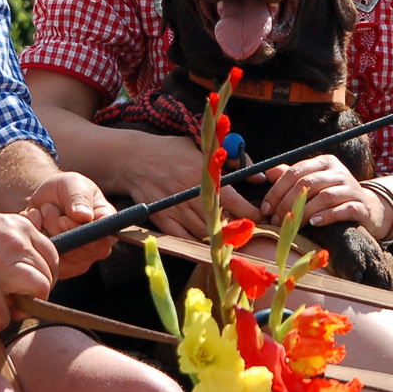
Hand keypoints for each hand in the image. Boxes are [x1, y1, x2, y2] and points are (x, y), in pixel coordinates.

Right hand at [0, 202, 57, 330]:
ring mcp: (0, 267)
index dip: (44, 276)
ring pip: (39, 292)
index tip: (29, 287)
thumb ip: (14, 243)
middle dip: (36, 296)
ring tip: (6, 309)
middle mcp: (16, 244)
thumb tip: (29, 271)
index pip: (52, 258)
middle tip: (16, 302)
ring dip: (24, 308)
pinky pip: (3, 317)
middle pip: (47, 278)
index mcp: (21, 228)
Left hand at [22, 171, 117, 278]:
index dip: (84, 227)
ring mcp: (77, 261)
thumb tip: (84, 216)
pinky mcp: (58, 268)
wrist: (41, 201)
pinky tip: (35, 226)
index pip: (103, 237)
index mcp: (106, 225)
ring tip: (43, 215)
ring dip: (45, 228)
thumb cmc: (63, 190)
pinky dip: (34, 236)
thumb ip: (79, 196)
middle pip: (79, 247)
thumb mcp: (72, 183)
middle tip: (49, 208)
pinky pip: (42, 256)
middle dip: (58, 224)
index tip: (70, 213)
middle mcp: (96, 247)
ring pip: (59, 251)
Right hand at [120, 132, 259, 239]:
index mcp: (202, 175)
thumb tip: (258, 176)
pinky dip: (198, 243)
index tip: (259, 218)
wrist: (133, 160)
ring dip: (219, 237)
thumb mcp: (200, 148)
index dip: (250, 213)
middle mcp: (190, 195)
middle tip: (247, 230)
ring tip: (230, 237)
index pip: (234, 201)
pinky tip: (207, 242)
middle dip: (237, 229)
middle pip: (221, 221)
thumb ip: (233, 161)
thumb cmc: (170, 151)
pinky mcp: (163, 220)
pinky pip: (185, 239)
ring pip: (204, 233)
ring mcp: (175, 209)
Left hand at [257, 154, 380, 233]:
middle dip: (287, 204)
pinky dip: (327, 216)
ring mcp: (351, 188)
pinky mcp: (361, 206)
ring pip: (324, 196)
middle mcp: (339, 172)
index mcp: (324, 162)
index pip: (295, 172)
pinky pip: (343, 209)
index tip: (265, 209)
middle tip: (277, 222)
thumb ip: (292, 177)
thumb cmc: (334, 196)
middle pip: (307, 184)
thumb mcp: (314, 184)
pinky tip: (315, 223)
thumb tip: (268, 172)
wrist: (369, 209)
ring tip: (293, 225)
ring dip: (305, 212)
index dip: (277, 190)